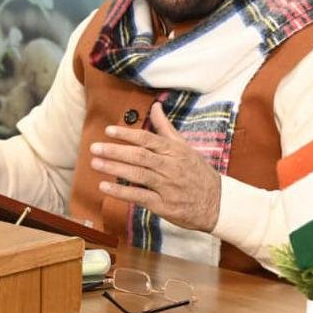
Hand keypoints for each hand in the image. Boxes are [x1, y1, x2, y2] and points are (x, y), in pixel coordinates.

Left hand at [90, 102, 220, 231]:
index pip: (148, 139)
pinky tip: (105, 186)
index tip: (108, 130)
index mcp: (174, 151)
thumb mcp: (185, 147)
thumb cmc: (197, 172)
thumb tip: (155, 106)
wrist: (218, 203)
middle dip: (115, 151)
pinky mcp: (164, 206)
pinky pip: (140, 197)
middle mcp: (170, 167)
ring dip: (114, 168)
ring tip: (95, 163)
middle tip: (94, 147)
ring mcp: (167, 187)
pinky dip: (121, 192)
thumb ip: (166, 128)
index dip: (127, 134)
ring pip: (138, 175)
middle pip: (140, 156)